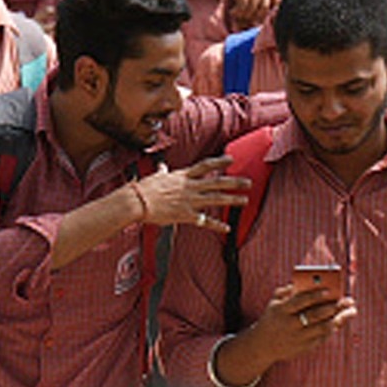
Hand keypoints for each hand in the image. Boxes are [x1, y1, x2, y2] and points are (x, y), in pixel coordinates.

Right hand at [133, 156, 250, 231]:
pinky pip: (205, 221)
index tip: (231, 159)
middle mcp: (190, 186)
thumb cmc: (144, 189)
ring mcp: (190, 201)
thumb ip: (163, 172)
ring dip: (232, 199)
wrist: (137, 202)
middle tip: (248, 182)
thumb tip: (162, 166)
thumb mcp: (156, 176)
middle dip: (234, 182)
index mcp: (184, 176)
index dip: (220, 161)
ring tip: (245, 200)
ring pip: (216, 199)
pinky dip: (217, 224)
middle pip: (217, 182)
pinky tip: (227, 228)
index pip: (206, 165)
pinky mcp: (186, 215)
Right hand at [215, 284, 355, 386]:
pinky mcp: (304, 348)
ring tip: (350, 312)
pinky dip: (332, 329)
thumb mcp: (274, 303)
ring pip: (323, 328)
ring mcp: (298, 338)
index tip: (330, 290)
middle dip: (334, 307)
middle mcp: (290, 325)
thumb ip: (287, 291)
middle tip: (348, 300)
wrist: (262, 346)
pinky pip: (322, 338)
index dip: (315, 295)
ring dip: (339, 319)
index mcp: (282, 310)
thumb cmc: (272, 318)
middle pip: (316, 315)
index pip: (301, 301)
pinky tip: (340, 321)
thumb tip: (306, 282)